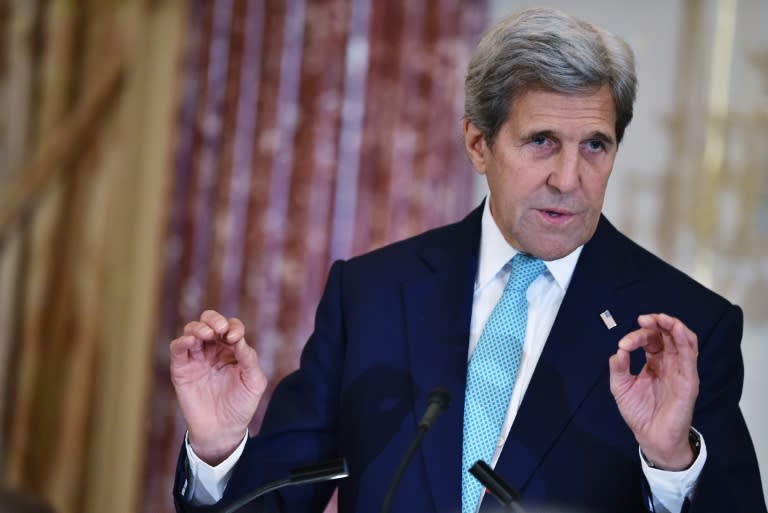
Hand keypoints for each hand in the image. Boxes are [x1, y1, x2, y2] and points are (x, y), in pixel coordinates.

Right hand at [170, 310, 266, 464]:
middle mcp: (213, 350)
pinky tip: (191, 342)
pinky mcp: (181, 369)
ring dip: (198, 328)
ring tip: (206, 334)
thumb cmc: (241, 406)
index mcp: (232, 350)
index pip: (231, 327)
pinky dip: (182, 341)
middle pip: (209, 322)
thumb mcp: (253, 382)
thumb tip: (239, 340)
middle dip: (213, 319)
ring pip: (192, 331)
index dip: (233, 327)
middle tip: (219, 329)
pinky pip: (177, 349)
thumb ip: (249, 359)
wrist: (222, 430)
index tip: (235, 338)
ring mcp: (197, 358)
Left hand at [608, 313, 699, 469]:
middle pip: (668, 335)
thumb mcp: (621, 386)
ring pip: (684, 340)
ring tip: (661, 319)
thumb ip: (618, 367)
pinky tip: (676, 330)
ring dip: (673, 326)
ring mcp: (681, 371)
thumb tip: (619, 349)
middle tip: (644, 319)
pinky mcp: (689, 381)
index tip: (624, 345)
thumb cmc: (639, 412)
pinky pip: (690, 357)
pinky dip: (684, 340)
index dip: (637, 336)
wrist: (651, 437)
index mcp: (654, 362)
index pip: (650, 340)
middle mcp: (670, 363)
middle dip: (658, 322)